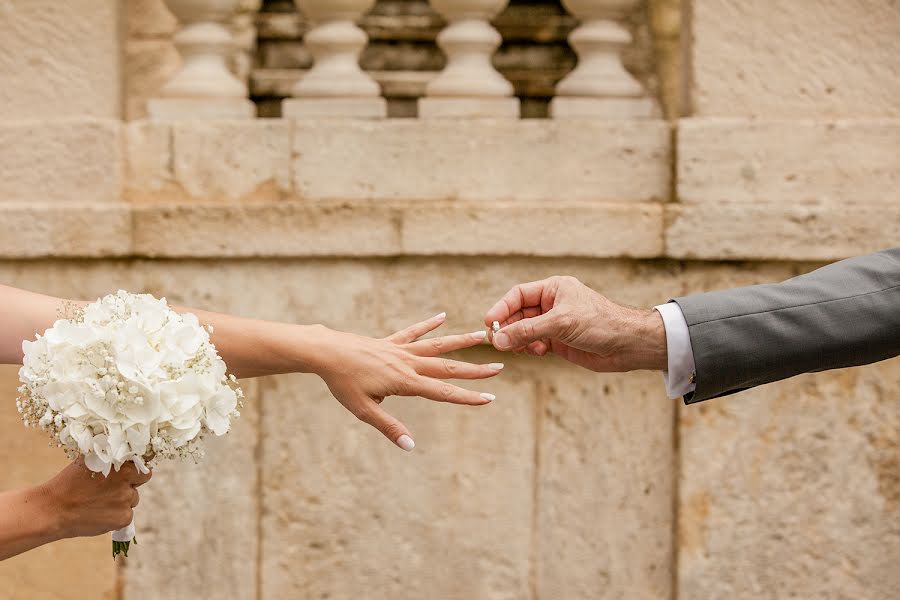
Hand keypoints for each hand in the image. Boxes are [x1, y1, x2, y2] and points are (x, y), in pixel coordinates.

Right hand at [41, 458, 151, 538]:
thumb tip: (124, 451)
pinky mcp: (123, 518)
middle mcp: (127, 482)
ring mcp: (127, 500)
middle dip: (129, 485)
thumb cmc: (69, 483)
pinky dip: (116, 516)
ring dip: (121, 501)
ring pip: (132, 500)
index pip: (143, 466)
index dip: (134, 471)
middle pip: (140, 482)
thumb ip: (110, 458)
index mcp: (122, 465)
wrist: (53, 509)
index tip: (127, 474)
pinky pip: (126, 516)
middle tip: (110, 489)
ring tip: (98, 502)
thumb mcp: (90, 461)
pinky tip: (99, 514)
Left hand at [308, 313, 501, 450]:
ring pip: (437, 345)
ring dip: (460, 342)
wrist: (326, 352)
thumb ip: (389, 427)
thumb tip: (410, 445)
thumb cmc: (343, 383)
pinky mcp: (390, 342)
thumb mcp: (364, 410)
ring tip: (481, 336)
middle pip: (448, 367)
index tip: (489, 398)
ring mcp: (400, 350)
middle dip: (475, 370)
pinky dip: (428, 324)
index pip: (443, 392)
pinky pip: (413, 332)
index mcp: (405, 382)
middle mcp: (408, 363)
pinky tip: (442, 316)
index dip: (468, 397)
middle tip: (498, 367)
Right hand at [484, 276, 666, 371]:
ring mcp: (555, 323)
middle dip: (508, 328)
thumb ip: (527, 331)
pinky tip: (538, 353)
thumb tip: (498, 340)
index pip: (518, 295)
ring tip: (518, 349)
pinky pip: (534, 343)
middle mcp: (552, 304)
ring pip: (524, 331)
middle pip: (518, 314)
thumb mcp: (560, 323)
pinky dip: (530, 349)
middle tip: (496, 342)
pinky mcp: (559, 341)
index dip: (502, 308)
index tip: (489, 323)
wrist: (627, 345)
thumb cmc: (600, 323)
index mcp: (554, 288)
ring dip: (518, 340)